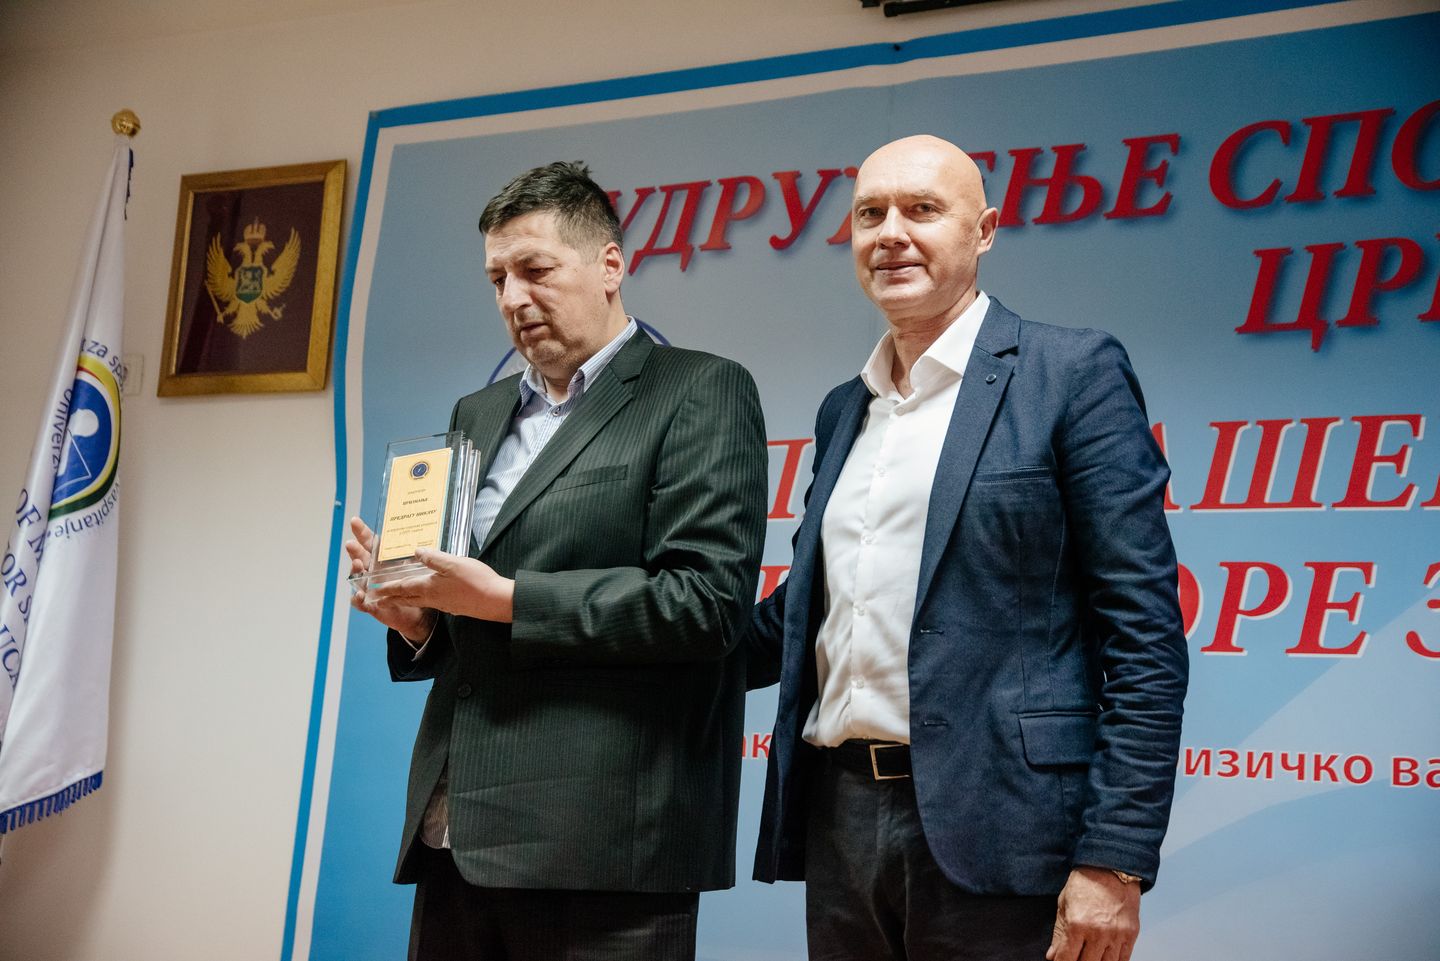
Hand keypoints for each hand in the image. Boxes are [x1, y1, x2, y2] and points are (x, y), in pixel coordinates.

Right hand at [345, 516, 434, 639]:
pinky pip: (361, 602)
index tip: (355, 521)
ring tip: (356, 564)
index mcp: (383, 559)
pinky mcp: (372, 605)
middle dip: (355, 549)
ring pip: (358, 577)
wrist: (415, 613)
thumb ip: (421, 556)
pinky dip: (358, 599)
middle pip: (361, 556)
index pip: (370, 543)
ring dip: (355, 570)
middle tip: (351, 543)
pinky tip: (360, 595)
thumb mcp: (417, 568)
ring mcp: (370, 587)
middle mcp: (373, 572)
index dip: (362, 532)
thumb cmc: (413, 586)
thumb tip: (427, 543)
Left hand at [366, 545, 514, 623]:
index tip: (371, 590)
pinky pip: (429, 601)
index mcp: (429, 587)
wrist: (495, 601)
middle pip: (406, 597)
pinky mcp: (453, 604)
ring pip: (417, 600)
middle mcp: (432, 597)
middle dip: (389, 597)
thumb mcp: (453, 564)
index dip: (386, 587)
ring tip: (393, 598)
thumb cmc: (476, 582)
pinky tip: (424, 595)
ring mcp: (443, 603)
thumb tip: (417, 551)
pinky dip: (418, 599)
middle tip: (375, 599)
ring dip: (402, 599)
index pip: (401, 587)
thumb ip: (434, 558)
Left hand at [1046, 866, 1140, 960]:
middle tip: (1075, 957)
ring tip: (1089, 955)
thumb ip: (1058, 934)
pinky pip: (1123, 960)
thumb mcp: (1064, 905)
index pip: (1066, 959)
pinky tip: (1105, 957)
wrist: (1110, 868)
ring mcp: (1116, 936)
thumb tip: (1053, 956)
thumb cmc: (1084, 884)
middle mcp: (1097, 934)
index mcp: (1076, 925)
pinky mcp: (1131, 935)